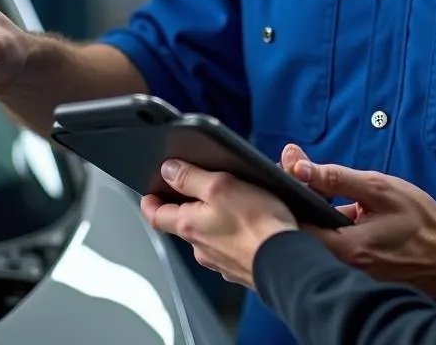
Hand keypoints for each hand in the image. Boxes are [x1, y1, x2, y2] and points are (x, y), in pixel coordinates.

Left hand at [141, 161, 297, 287]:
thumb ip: (191, 177)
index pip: (157, 215)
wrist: (286, 260)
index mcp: (189, 225)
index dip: (150, 202)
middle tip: (193, 191)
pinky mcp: (238, 265)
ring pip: (207, 236)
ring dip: (212, 221)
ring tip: (230, 204)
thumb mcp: (221, 186)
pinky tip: (247, 227)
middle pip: (183, 224)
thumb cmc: (257, 224)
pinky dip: (231, 235)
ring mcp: (219, 259)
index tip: (149, 194)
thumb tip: (168, 170)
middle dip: (186, 208)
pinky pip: (228, 247)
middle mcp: (200, 246)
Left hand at [280, 144, 435, 296]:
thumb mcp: (379, 188)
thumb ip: (336, 177)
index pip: (294, 225)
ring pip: (316, 242)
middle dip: (300, 205)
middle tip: (310, 181)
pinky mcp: (354, 275)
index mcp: (344, 247)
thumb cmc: (420, 221)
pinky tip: (352, 216)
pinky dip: (333, 230)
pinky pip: (332, 251)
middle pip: (301, 235)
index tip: (286, 177)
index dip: (286, 198)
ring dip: (318, 217)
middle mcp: (340, 268)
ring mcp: (347, 275)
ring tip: (337, 198)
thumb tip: (298, 166)